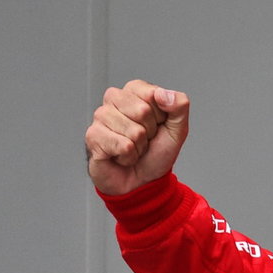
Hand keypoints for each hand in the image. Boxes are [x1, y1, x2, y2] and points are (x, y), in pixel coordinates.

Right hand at [85, 79, 189, 194]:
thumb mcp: (178, 129)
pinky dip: (129, 157)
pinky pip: (123, 146)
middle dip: (149, 132)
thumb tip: (163, 94)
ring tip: (132, 148)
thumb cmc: (155, 153)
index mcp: (134, 91)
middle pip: (142, 111)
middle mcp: (114, 99)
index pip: (153, 94)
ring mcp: (100, 117)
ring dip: (139, 147)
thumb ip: (180, 106)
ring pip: (133, 131)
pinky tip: (122, 156)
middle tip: (143, 139)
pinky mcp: (93, 136)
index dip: (161, 116)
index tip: (157, 125)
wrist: (141, 182)